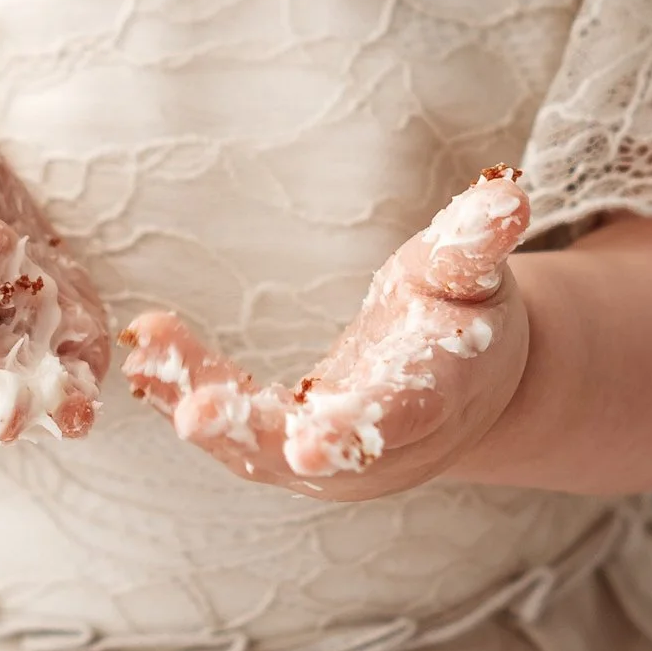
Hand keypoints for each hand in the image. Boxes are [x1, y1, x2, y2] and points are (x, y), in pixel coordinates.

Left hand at [122, 168, 530, 496]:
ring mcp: (330, 457)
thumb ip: (480, 242)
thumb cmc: (464, 318)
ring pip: (261, 451)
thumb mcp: (477, 276)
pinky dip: (186, 402)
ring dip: (204, 415)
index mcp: (435, 396)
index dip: (357, 428)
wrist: (464, 390)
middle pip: (315, 452)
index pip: (397, 417)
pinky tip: (141, 369)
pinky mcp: (286, 449)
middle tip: (195, 417)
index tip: (312, 435)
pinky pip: (233, 435)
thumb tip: (509, 193)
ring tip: (149, 365)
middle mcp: (378, 445)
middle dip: (253, 436)